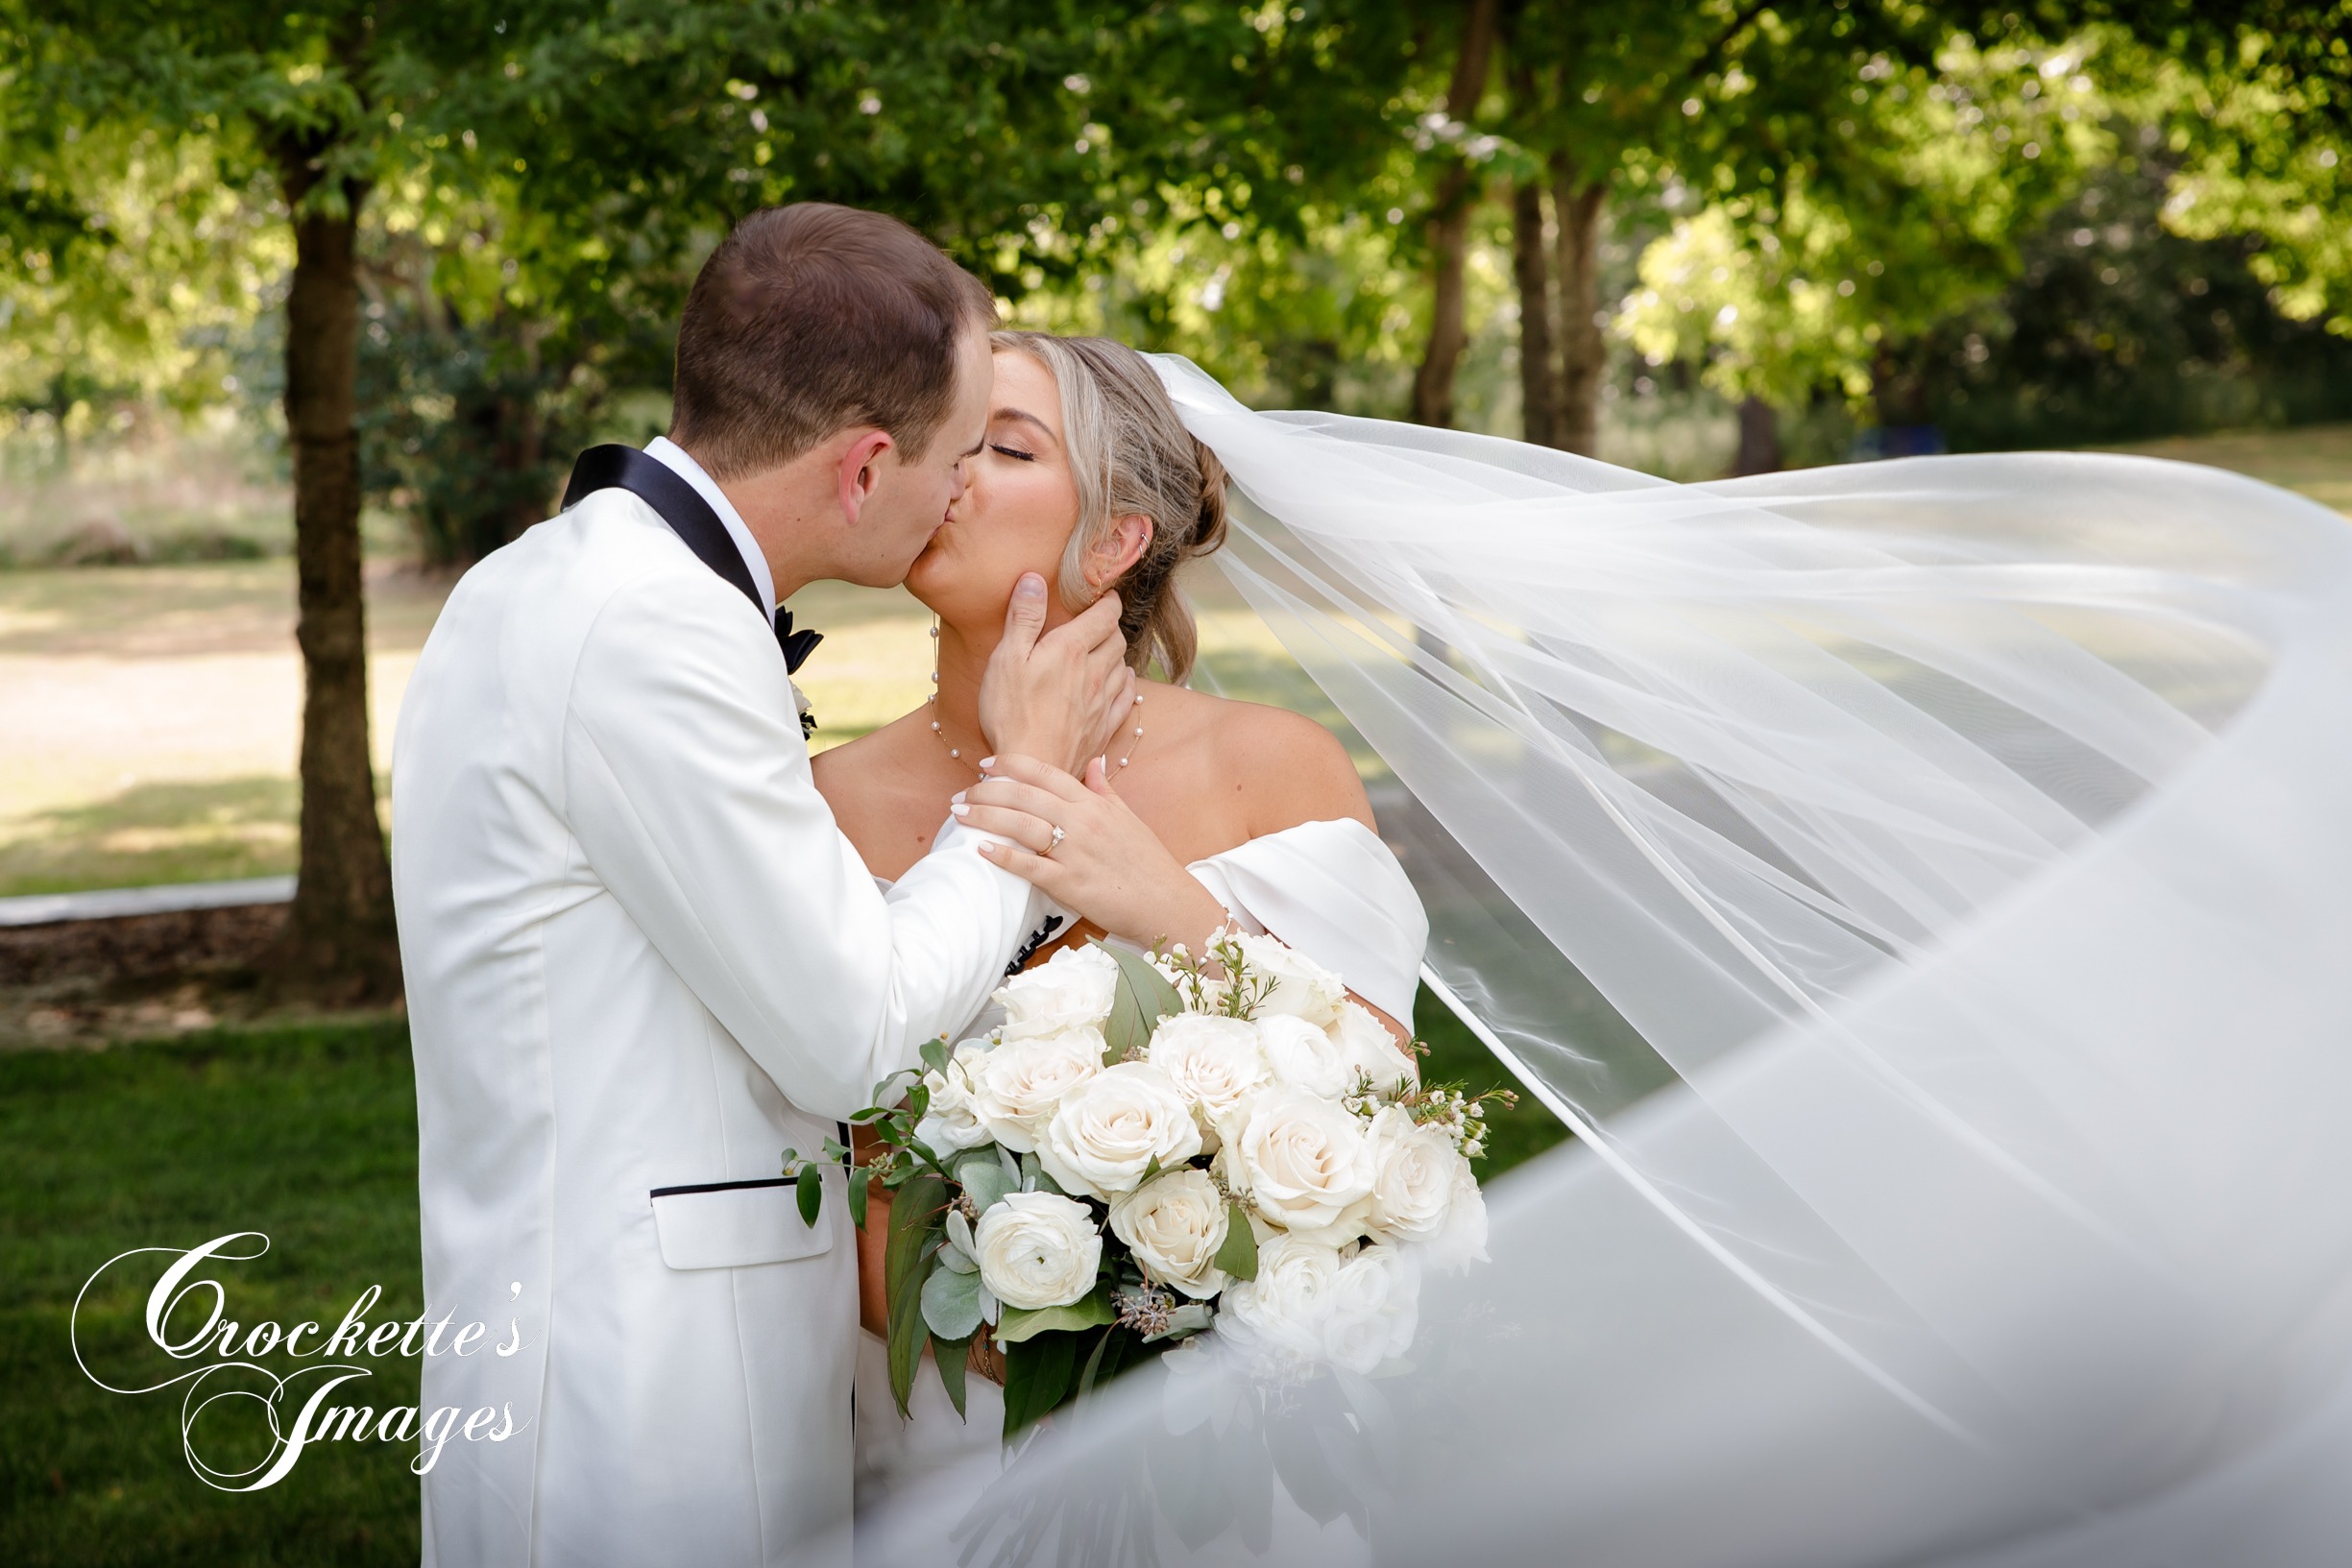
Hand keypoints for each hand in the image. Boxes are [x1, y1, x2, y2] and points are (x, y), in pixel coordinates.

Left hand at [953, 755, 1230, 953]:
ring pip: (1022, 825)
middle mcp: (1083, 822)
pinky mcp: (1071, 884)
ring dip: (986, 816)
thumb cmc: (1148, 863)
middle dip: (987, 791)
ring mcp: (1076, 852)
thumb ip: (1105, 790)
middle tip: (961, 793)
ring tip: (960, 814)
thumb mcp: (1129, 818)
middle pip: (1024, 796)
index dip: (1011, 766)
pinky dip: (1004, 856)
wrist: (1168, 902)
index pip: (1045, 774)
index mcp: (1094, 804)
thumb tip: (1093, 761)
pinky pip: (1030, 866)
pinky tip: (982, 849)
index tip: (986, 765)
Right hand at [977, 574, 1137, 774]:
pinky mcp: (1104, 727)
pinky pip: (1127, 697)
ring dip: (1117, 654)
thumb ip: (1023, 618)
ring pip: (1124, 667)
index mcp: (1071, 650)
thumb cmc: (1011, 713)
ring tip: (1105, 650)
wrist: (1030, 767)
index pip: (1105, 615)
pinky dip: (1126, 683)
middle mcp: (1095, 672)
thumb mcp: (1006, 658)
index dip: (1109, 601)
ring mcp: (1102, 701)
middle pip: (1117, 639)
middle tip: (1098, 623)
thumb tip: (1034, 579)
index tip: (1106, 595)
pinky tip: (1119, 682)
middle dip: (1110, 627)